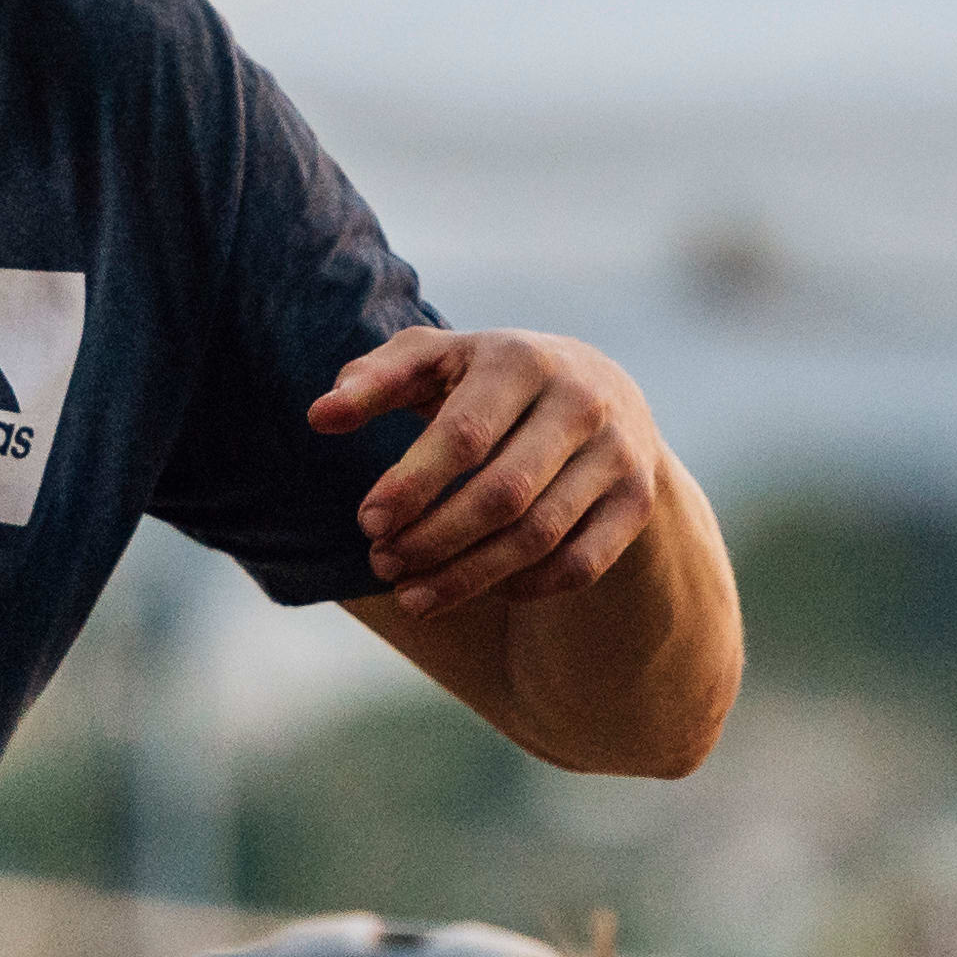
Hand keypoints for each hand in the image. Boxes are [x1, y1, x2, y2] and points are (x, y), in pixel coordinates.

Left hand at [311, 329, 668, 616]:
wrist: (602, 388)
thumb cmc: (489, 378)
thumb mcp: (434, 360)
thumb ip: (375, 380)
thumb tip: (319, 416)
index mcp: (522, 360)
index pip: (464, 436)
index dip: (412, 486)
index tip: (368, 523)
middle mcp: (581, 402)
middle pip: (502, 494)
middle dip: (434, 539)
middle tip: (383, 565)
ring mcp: (619, 453)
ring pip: (538, 537)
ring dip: (468, 577)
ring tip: (412, 597)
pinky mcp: (638, 500)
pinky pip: (580, 565)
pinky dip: (524, 588)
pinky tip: (479, 592)